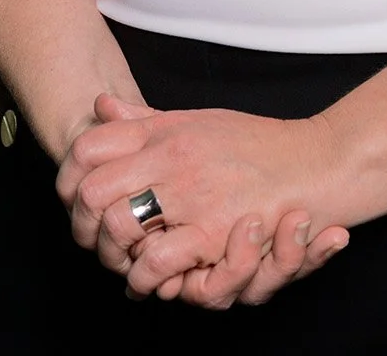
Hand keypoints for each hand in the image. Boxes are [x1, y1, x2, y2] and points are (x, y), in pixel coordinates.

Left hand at [55, 92, 348, 306]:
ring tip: (118, 263)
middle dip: (83, 224)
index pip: (90, 148)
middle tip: (90, 240)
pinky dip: (146, 276)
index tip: (76, 198)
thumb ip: (146, 120)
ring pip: (117, 226)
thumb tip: (101, 107)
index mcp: (165, 131)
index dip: (70, 178)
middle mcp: (171, 157)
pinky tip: (150, 280)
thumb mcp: (197, 120)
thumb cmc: (258, 144)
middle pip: (92, 191)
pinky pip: (157, 259)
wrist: (315, 162)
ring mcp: (190, 193)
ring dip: (111, 254)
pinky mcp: (213, 231)